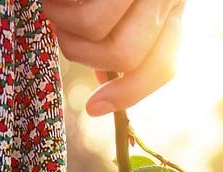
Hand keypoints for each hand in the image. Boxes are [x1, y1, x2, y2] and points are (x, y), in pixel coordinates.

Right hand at [44, 0, 185, 115]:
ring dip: (60, 22)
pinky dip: (55, 5)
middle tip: (59, 31)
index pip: (161, 66)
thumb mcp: (123, 3)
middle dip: (81, 54)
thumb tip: (103, 81)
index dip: (127, 94)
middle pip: (123, 55)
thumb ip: (120, 37)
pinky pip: (76, 6)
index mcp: (169, 6)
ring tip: (52, 4)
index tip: (93, 108)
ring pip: (92, 28)